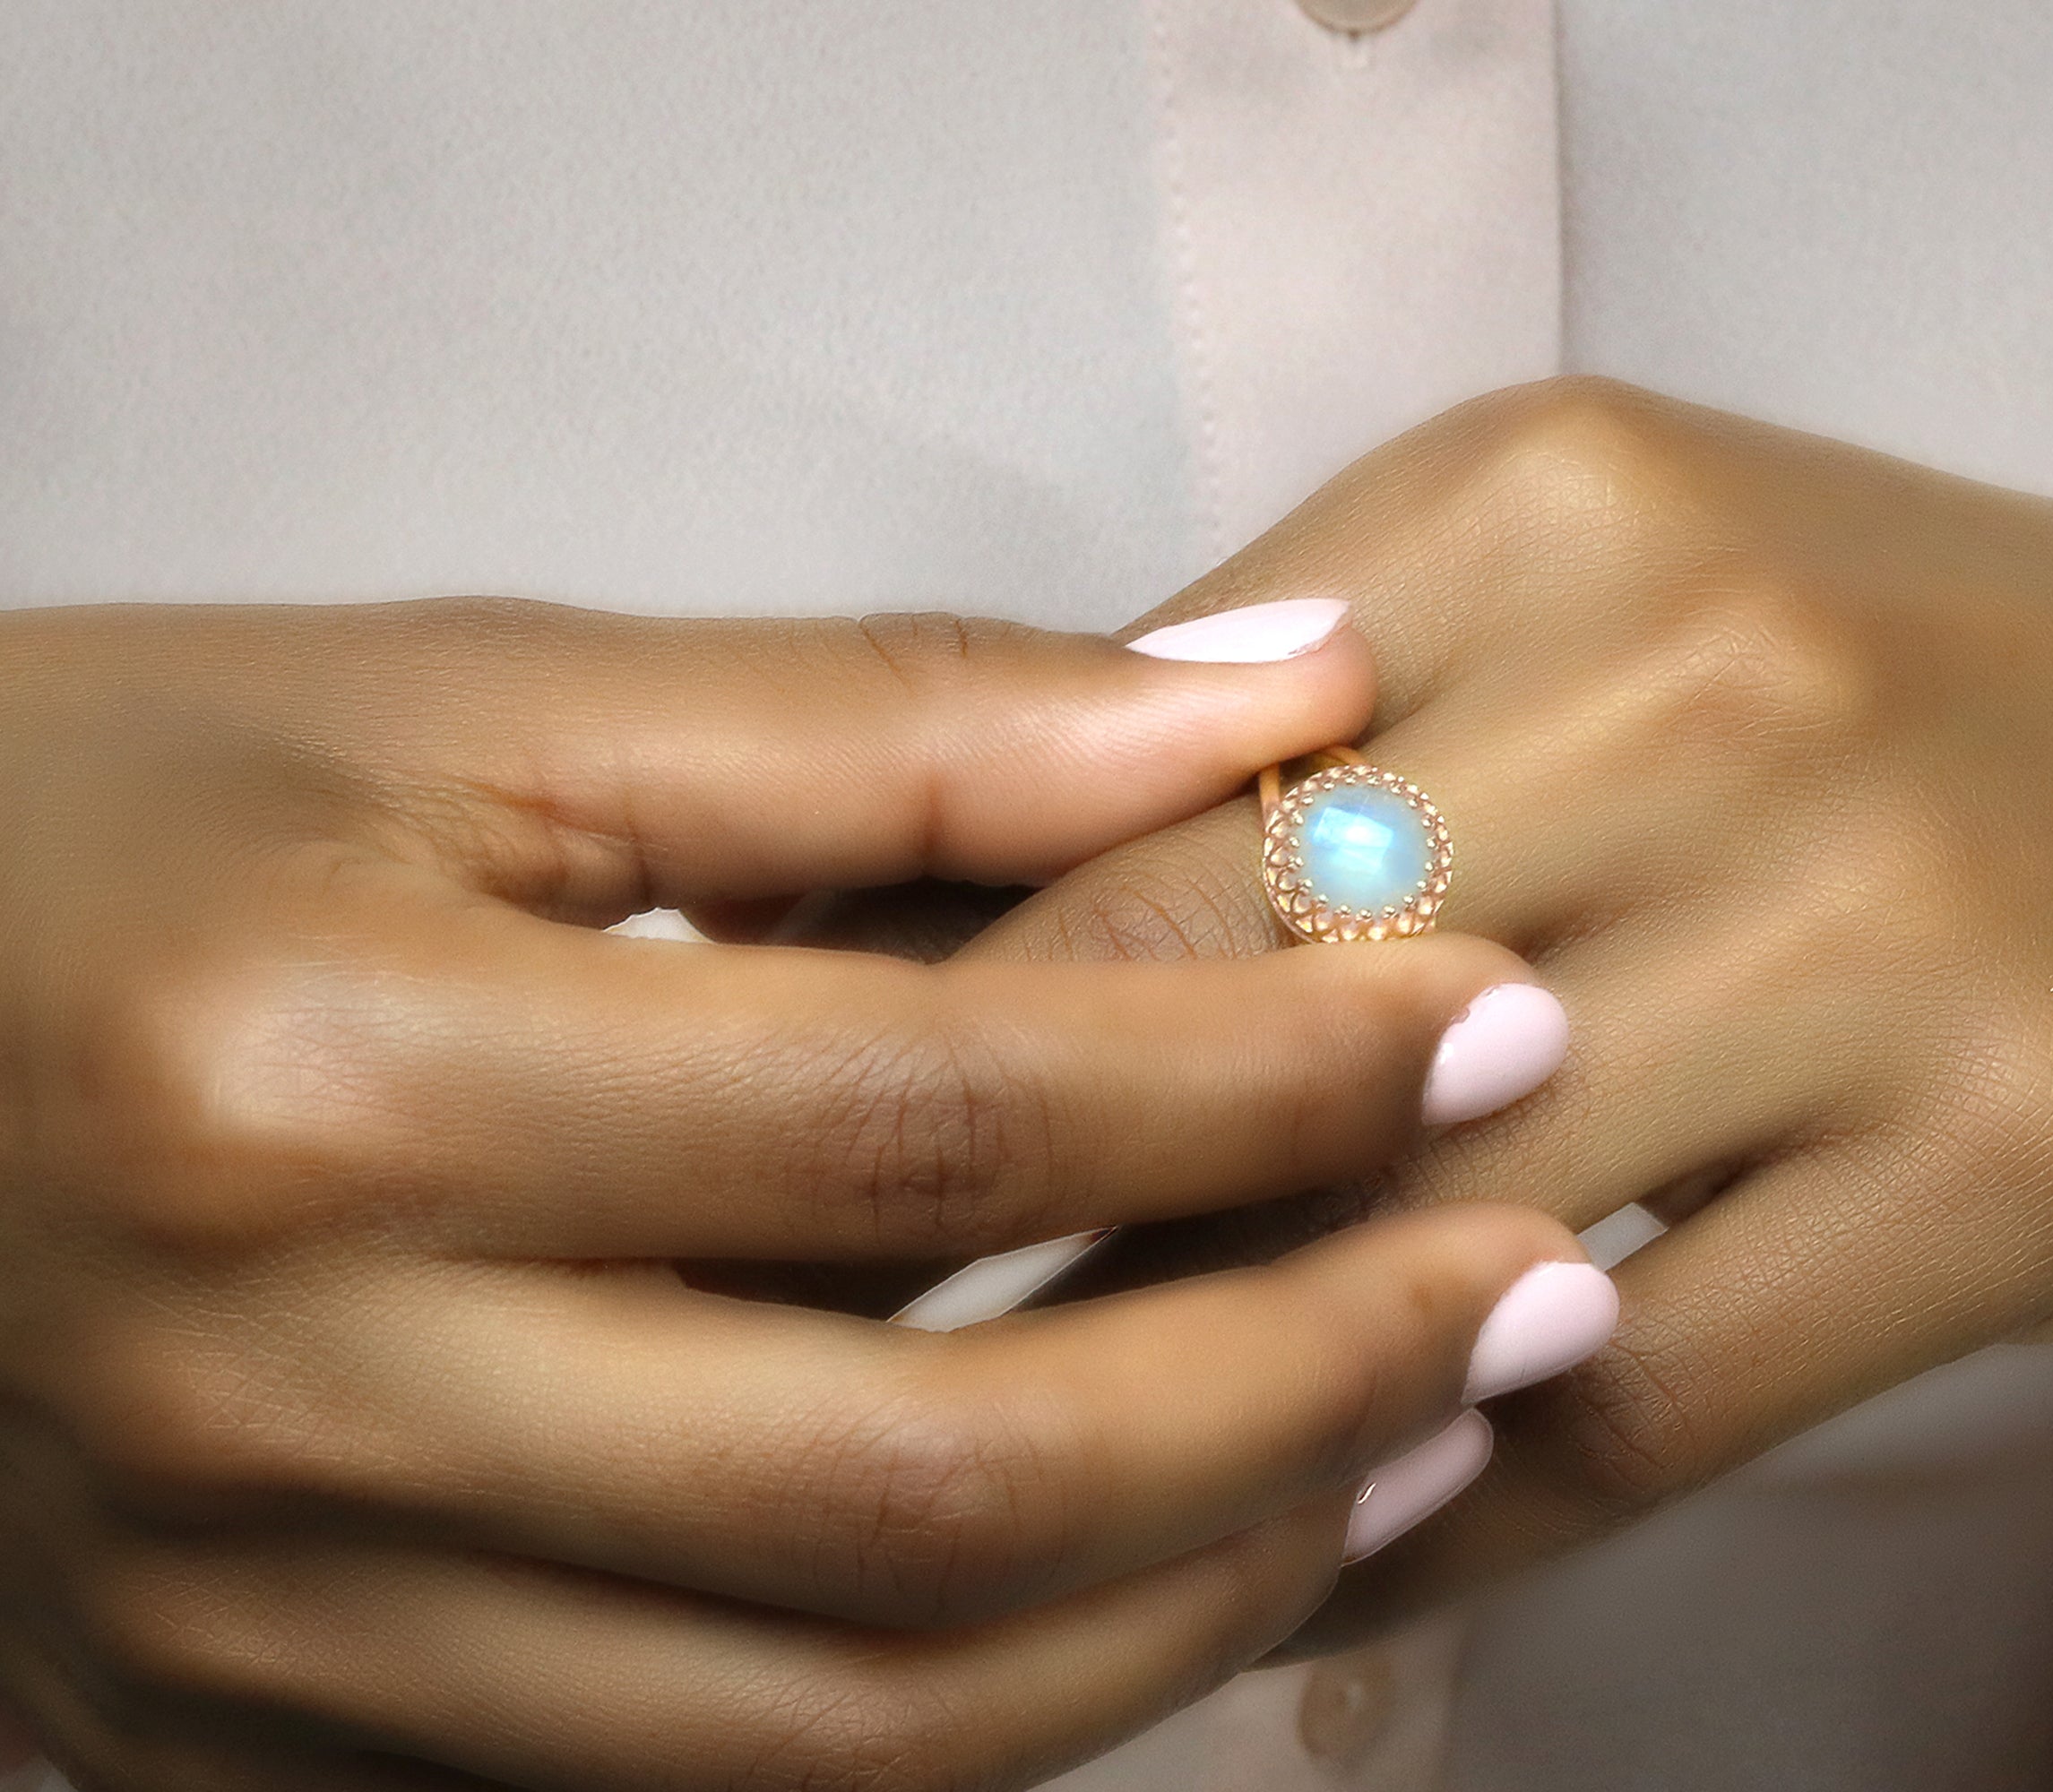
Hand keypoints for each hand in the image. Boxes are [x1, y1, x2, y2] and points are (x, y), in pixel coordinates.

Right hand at [0, 597, 1601, 1790]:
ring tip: (1418, 1443)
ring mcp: (276, 1643)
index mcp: (327, 1086)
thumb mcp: (456, 705)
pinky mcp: (275, 1755)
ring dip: (1192, 1602)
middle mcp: (295, 1414)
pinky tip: (1167, 1573)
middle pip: (921, 1489)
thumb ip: (895, 716)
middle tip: (1531, 1279)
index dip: (1255, 1083)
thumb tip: (1278, 703)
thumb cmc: (95, 828)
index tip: (1483, 1017)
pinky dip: (988, 1708)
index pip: (924, 1121)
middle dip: (1290, 1396)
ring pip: (850, 1732)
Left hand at [928, 380, 2052, 1782]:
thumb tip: (945, 927)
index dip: (924, 977)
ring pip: (1411, 1216)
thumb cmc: (1901, 694)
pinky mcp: (2009, 1167)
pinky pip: (1621, 1401)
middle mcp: (1724, 677)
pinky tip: (1294, 1563)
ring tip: (1013, 1476)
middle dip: (1004, 1192)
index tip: (791, 1128)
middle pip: (1233, 990)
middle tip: (817, 1337)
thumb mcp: (1614, 588)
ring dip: (1188, 1384)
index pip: (1128, 772)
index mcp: (1559, 500)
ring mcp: (1888, 926)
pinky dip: (1424, 1507)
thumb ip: (1308, 716)